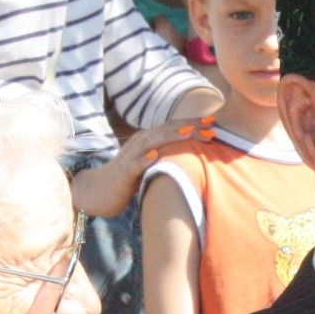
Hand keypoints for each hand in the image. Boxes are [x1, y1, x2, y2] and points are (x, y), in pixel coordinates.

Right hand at [71, 116, 214, 218]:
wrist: (100, 191)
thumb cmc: (129, 179)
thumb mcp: (152, 164)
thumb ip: (168, 157)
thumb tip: (193, 156)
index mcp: (149, 140)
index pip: (173, 128)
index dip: (193, 124)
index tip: (214, 122)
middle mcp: (141, 143)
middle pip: (167, 131)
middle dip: (190, 128)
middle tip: (212, 127)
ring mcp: (131, 156)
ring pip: (153, 143)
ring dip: (172, 138)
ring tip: (190, 134)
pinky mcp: (123, 173)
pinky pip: (134, 165)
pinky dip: (145, 160)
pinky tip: (156, 156)